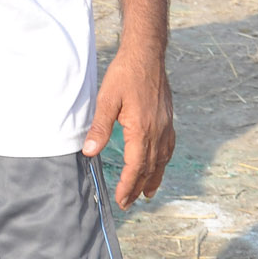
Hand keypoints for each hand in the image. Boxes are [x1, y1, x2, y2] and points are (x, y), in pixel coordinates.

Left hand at [82, 44, 173, 208]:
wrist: (146, 55)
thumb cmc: (125, 75)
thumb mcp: (106, 99)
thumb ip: (99, 127)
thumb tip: (89, 152)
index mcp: (142, 130)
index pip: (135, 167)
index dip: (127, 185)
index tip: (120, 200)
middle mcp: (158, 132)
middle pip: (149, 168)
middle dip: (138, 188)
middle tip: (128, 203)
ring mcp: (166, 126)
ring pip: (161, 160)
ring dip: (153, 178)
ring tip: (147, 193)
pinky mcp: (168, 119)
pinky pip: (168, 148)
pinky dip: (163, 162)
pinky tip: (159, 164)